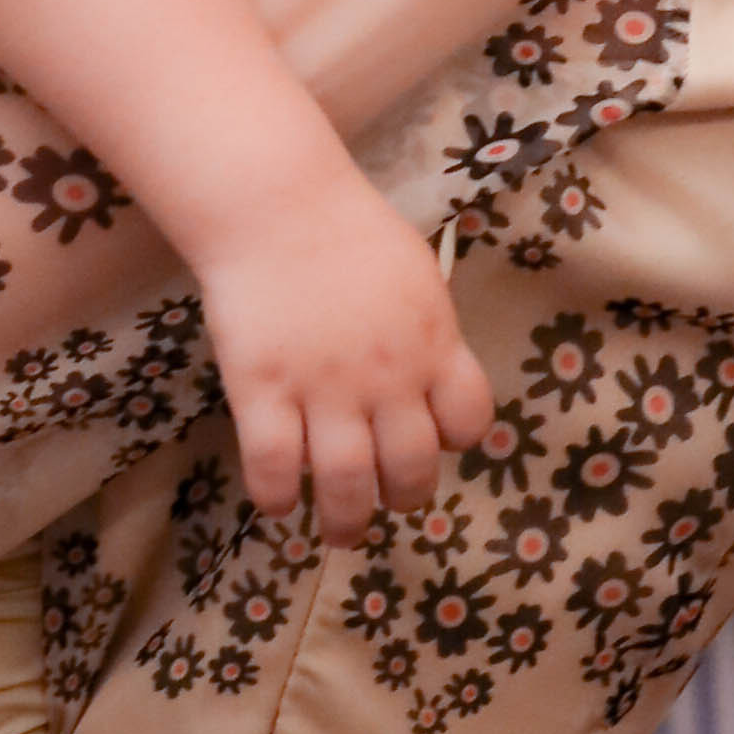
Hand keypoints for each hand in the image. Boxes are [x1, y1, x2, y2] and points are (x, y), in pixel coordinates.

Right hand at [199, 178, 493, 545]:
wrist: (276, 202)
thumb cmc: (349, 230)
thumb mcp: (416, 276)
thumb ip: (428, 333)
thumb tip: (434, 378)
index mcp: (434, 343)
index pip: (470, 421)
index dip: (452, 441)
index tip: (430, 439)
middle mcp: (388, 376)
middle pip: (412, 470)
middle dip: (402, 499)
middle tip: (383, 503)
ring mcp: (323, 386)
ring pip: (347, 486)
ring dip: (346, 523)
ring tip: (338, 531)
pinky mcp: (263, 389)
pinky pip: (274, 467)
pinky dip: (278, 497)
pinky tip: (279, 500)